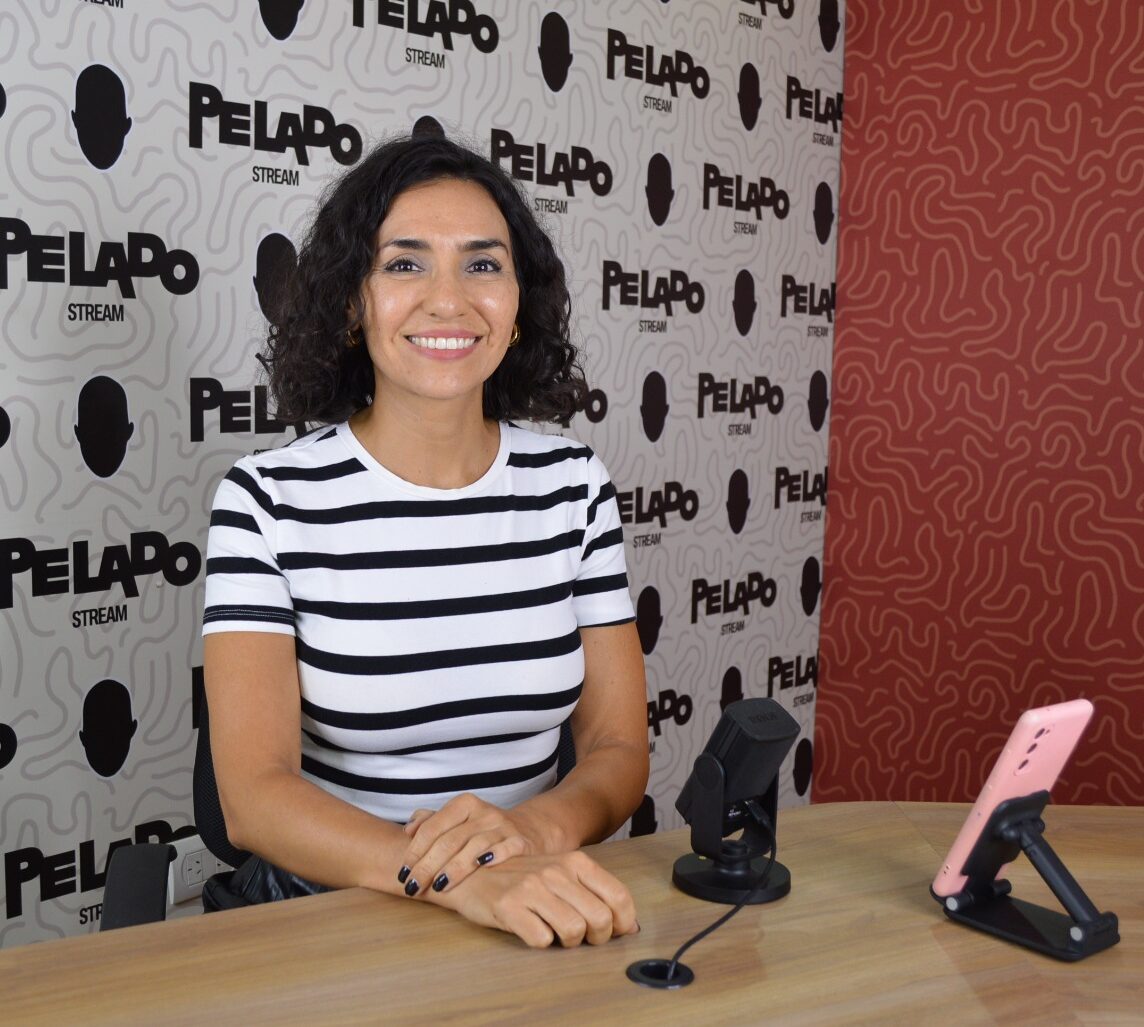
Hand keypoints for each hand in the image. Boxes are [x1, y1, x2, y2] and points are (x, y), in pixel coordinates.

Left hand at [398, 793, 561, 896]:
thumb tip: (408, 830)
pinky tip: (480, 869)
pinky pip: (507, 849)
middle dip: (427, 866)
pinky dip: (494, 857)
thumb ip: (431, 822)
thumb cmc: (482, 831)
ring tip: (437, 887)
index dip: (415, 850)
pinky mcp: (521, 842)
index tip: (403, 872)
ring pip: (474, 847)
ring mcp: (504, 826)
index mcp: (465, 804)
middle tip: (413, 887)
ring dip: (454, 869)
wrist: (527, 831)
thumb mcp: (457, 822)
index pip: (433, 827)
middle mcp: (484, 812)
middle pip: (450, 840)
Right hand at [437, 850, 638, 947]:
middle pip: (600, 919)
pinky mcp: (509, 906)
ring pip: (574, 931)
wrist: (472, 871)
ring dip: (569, 942)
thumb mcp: (561, 874)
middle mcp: (556, 872)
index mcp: (575, 861)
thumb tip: (628, 924)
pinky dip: (541, 942)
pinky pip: (541, 939)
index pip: (618, 896)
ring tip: (556, 933)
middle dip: (598, 938)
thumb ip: (594, 893)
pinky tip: (532, 930)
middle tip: (583, 937)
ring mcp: (532, 888)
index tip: (615, 931)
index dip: (623, 922)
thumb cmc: (521, 876)